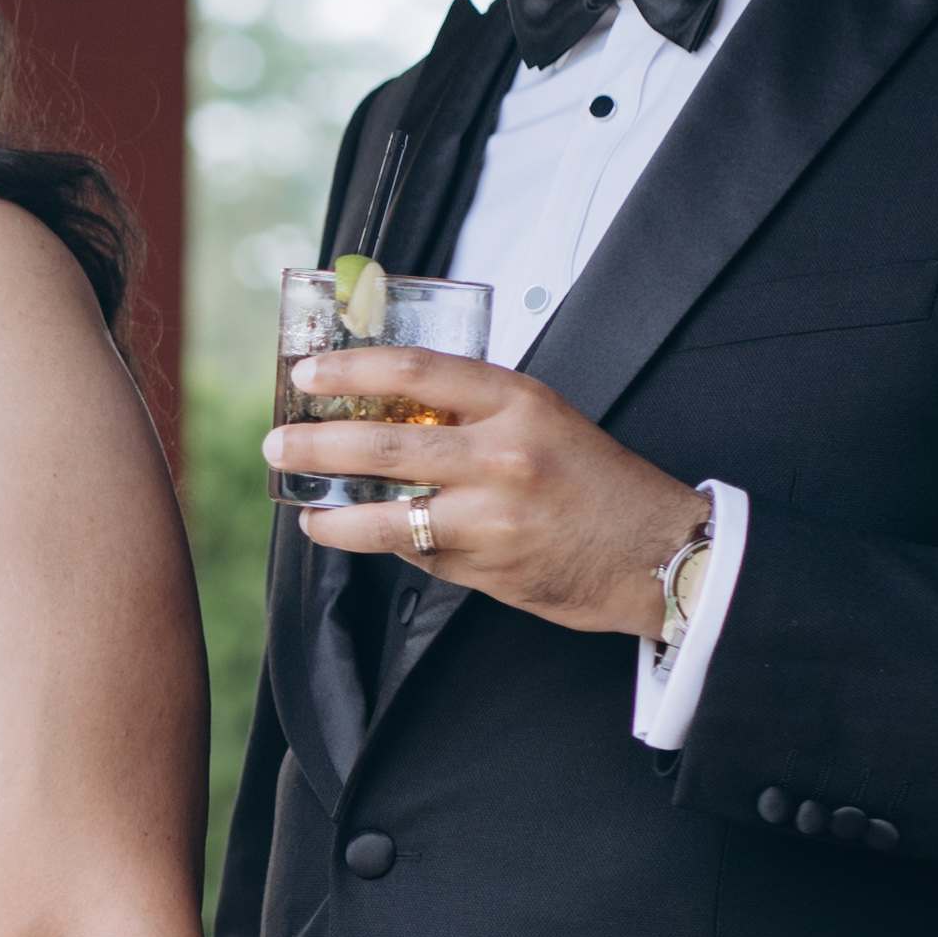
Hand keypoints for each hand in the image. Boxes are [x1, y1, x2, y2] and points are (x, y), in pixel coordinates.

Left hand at [259, 346, 702, 630]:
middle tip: (278, 442)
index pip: (415, 371)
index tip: (307, 374)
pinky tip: (356, 537)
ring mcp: (494, 515)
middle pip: (384, 443)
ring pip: (387, 514)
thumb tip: (388, 410)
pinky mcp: (490, 567)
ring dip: (332, 512)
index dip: (351, 369)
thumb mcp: (544, 420)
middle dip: (317, 443)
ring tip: (304, 507)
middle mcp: (504, 453)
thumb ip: (475, 412)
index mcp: (518, 401)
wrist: (658, 553)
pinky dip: (383, 545)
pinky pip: (417, 554)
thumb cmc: (597, 482)